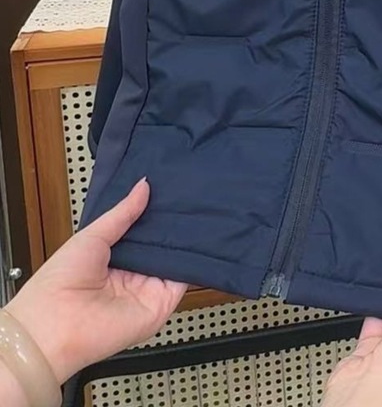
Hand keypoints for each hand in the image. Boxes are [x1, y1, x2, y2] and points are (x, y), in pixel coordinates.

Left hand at [6, 179, 186, 382]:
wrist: (52, 326)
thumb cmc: (59, 282)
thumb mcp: (92, 236)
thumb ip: (122, 213)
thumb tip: (144, 185)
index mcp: (116, 258)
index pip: (145, 233)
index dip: (157, 214)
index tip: (172, 192)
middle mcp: (135, 275)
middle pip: (163, 246)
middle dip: (174, 225)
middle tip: (191, 199)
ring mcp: (149, 290)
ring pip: (176, 260)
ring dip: (186, 242)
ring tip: (197, 213)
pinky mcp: (161, 304)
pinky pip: (183, 280)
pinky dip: (191, 262)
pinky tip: (197, 241)